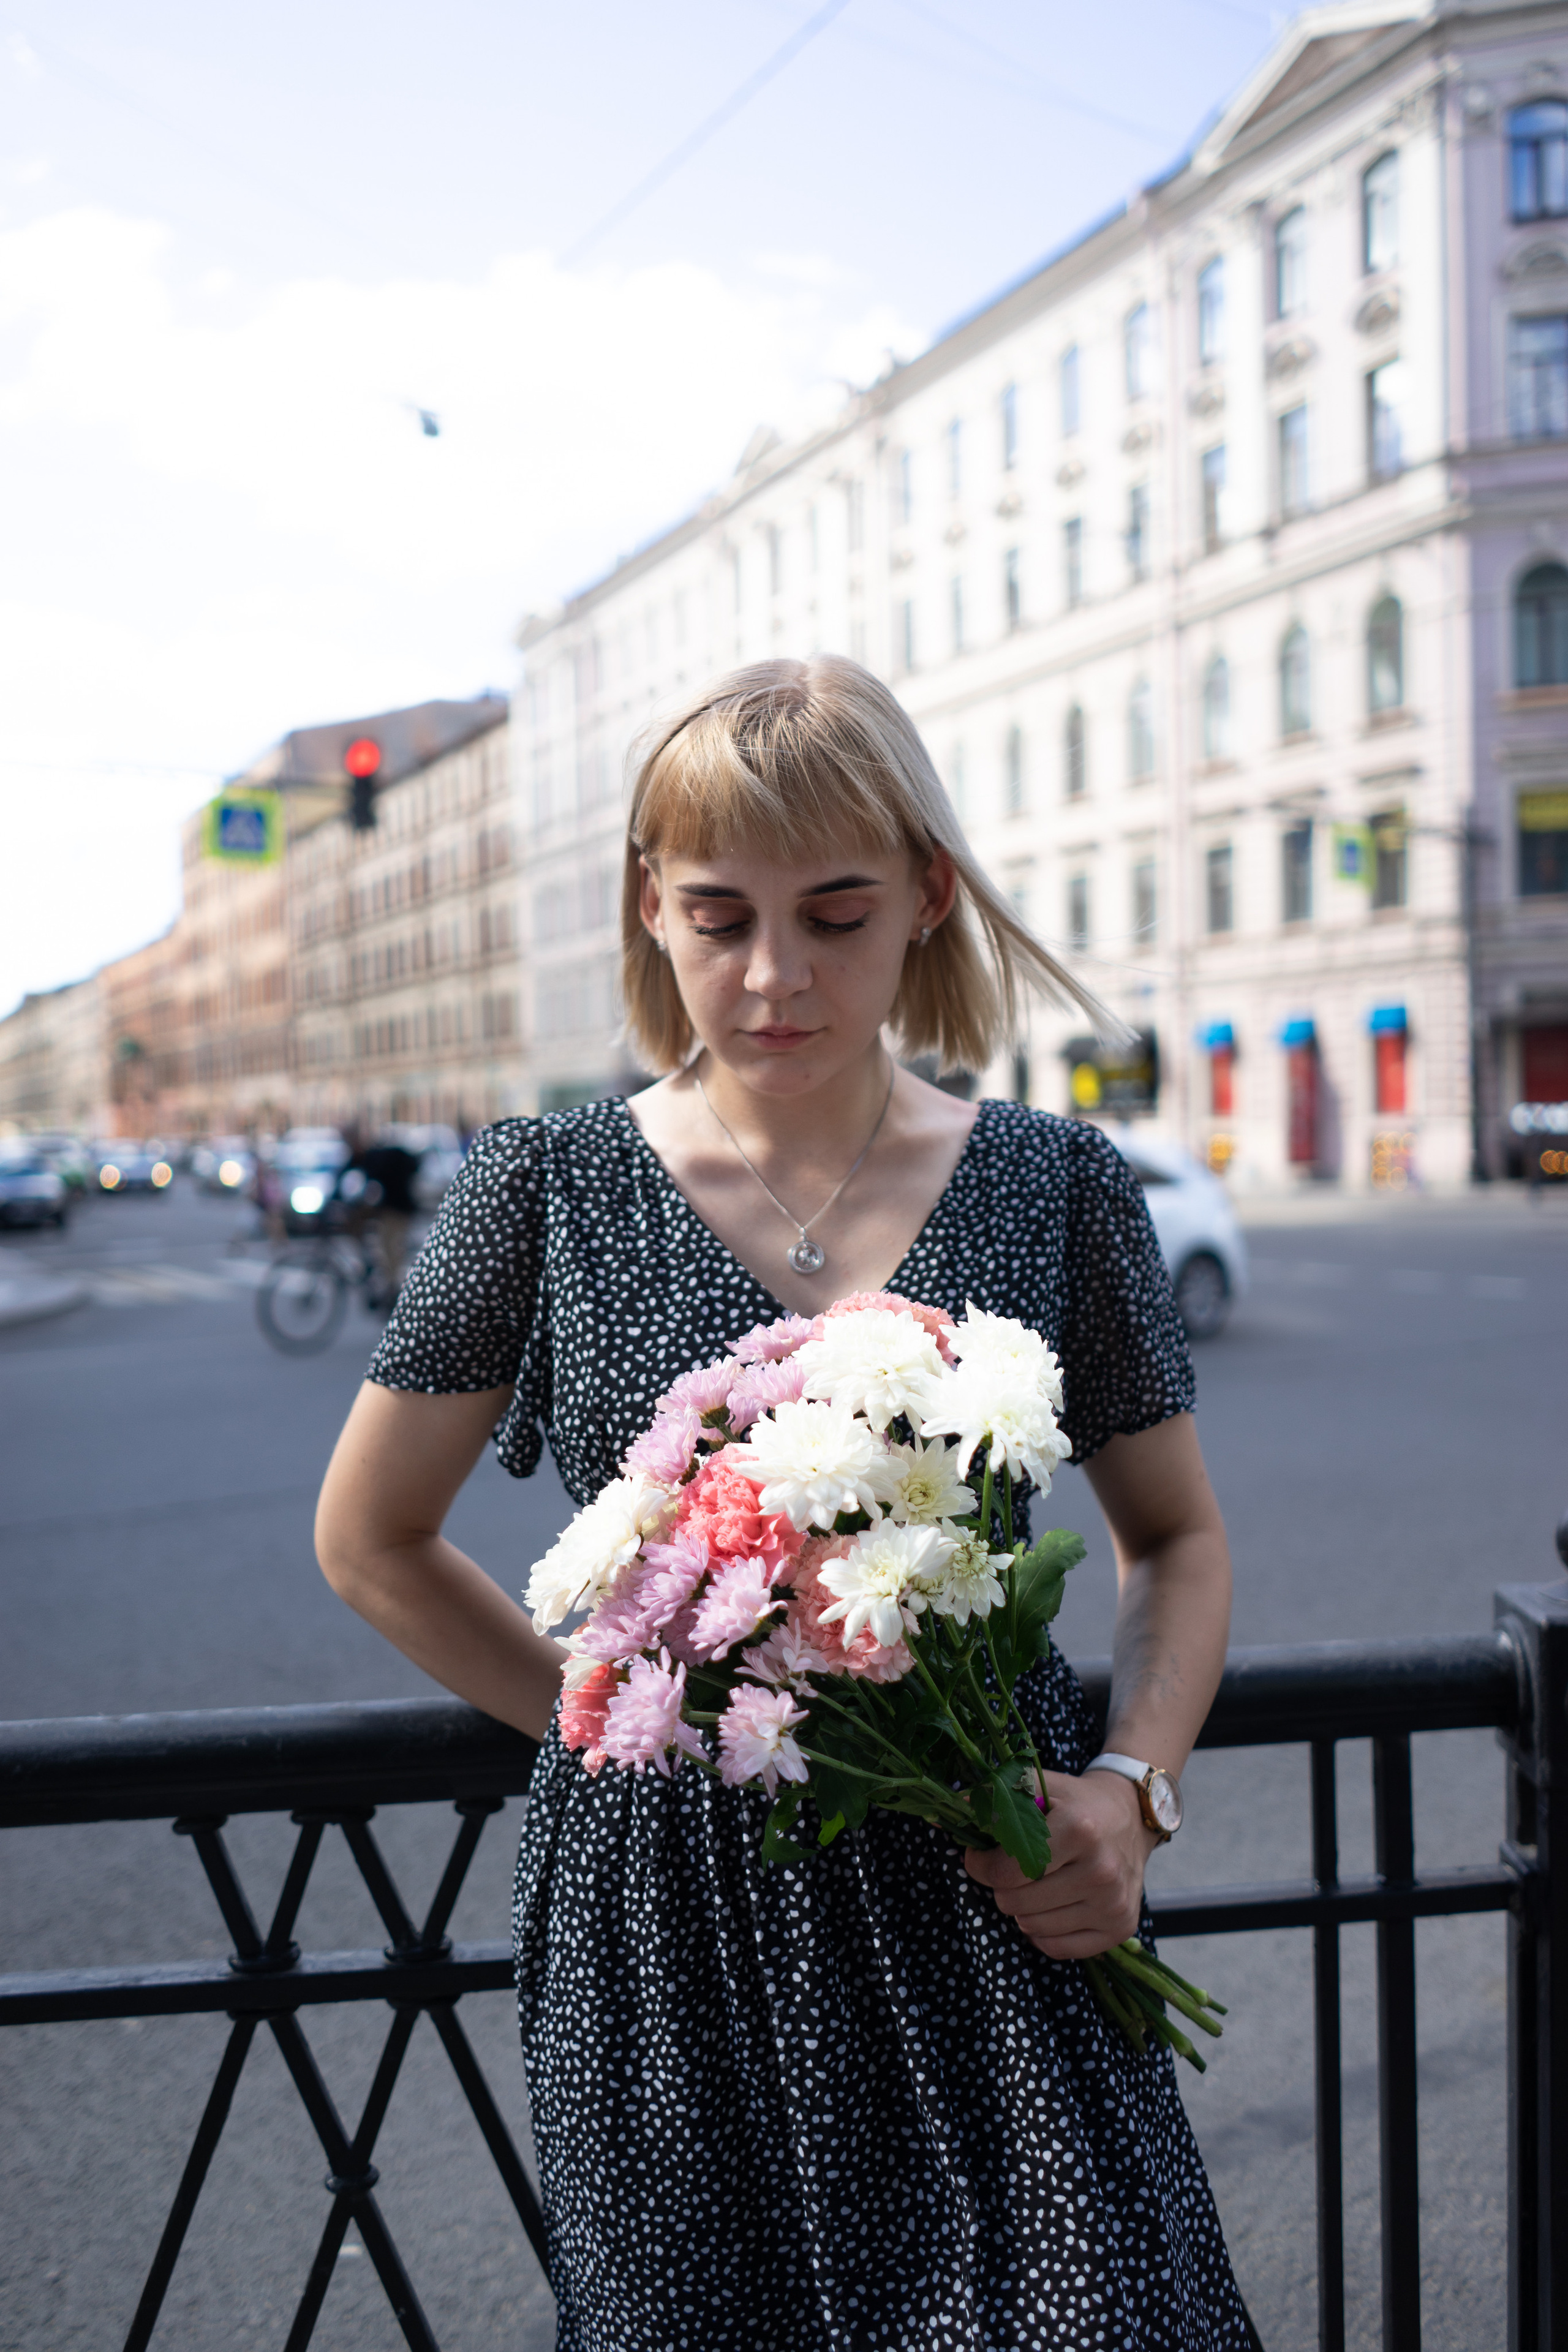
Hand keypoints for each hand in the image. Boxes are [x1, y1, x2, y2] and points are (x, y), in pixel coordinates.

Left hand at [963, 1769, 1158, 1959]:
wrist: (1130, 1817)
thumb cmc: (1077, 1803)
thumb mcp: (1041, 1785)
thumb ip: (996, 1794)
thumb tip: (951, 1807)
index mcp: (1079, 1830)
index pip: (1007, 1871)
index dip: (981, 1866)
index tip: (979, 1856)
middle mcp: (1101, 1871)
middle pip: (1017, 1904)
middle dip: (1001, 1888)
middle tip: (1009, 1871)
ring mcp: (1113, 1903)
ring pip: (1034, 1928)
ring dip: (1022, 1910)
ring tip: (1034, 1885)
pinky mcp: (1120, 1928)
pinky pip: (1059, 1949)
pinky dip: (1043, 1933)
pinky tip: (1050, 1906)